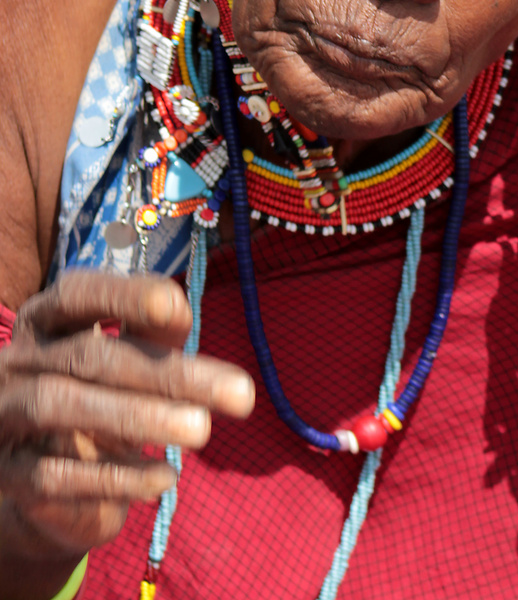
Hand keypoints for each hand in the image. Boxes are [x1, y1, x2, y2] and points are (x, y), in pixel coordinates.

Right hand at [0, 270, 253, 560]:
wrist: (42, 475)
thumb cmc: (98, 392)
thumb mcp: (127, 355)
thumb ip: (154, 332)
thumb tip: (180, 312)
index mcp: (47, 317)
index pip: (79, 293)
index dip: (127, 297)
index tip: (181, 309)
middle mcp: (17, 359)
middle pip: (89, 355)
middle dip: (165, 372)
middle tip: (241, 394)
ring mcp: (2, 413)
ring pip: (61, 405)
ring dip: (137, 417)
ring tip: (203, 431)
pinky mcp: (4, 474)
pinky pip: (54, 474)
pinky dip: (115, 476)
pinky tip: (165, 477)